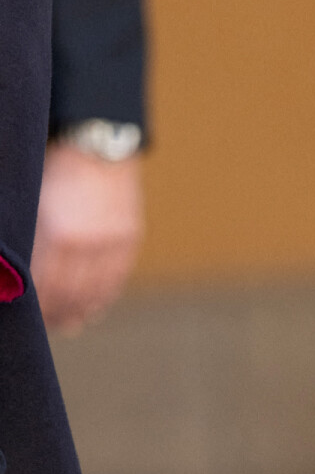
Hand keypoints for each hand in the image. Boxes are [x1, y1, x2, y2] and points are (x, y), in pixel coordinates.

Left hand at [31, 143, 143, 334]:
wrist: (96, 146)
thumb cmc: (55, 172)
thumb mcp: (34, 205)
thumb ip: (32, 241)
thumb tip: (25, 277)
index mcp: (55, 234)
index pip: (44, 284)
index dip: (37, 306)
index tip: (31, 318)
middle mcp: (85, 243)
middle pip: (70, 293)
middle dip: (59, 314)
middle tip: (52, 327)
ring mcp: (110, 242)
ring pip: (95, 290)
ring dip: (82, 311)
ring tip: (73, 324)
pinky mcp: (128, 239)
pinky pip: (117, 278)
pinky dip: (106, 296)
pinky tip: (96, 308)